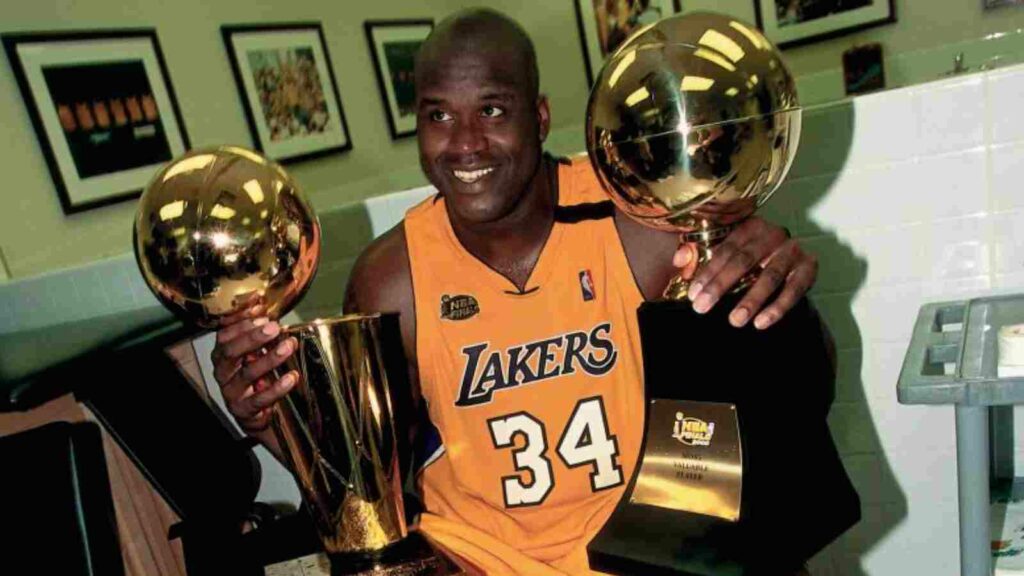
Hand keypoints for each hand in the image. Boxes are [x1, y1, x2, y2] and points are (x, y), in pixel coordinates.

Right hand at [210, 305, 297, 434]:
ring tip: (288, 346)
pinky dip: (277, 388)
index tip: (262, 315)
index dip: (242, 324)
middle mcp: (223, 372)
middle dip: (252, 337)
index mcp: (223, 355)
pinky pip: (260, 399)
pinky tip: (291, 377)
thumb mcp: (255, 354)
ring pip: (247, 373)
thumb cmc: (256, 378)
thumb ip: (259, 334)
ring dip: (270, 358)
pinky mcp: (244, 410)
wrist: (256, 414)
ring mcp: (232, 392)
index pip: (224, 335)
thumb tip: (265, 310)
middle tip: (274, 327)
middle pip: (230, 352)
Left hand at [672, 217, 816, 328]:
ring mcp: (792, 249)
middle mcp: (773, 233)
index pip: (725, 249)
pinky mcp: (809, 266)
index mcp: (750, 226)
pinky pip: (794, 289)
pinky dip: (778, 307)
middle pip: (744, 260)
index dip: (708, 272)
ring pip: (770, 276)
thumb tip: (678, 260)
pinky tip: (762, 322)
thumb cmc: (750, 257)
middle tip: (703, 308)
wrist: (791, 261)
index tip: (693, 294)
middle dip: (721, 286)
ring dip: (751, 300)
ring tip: (734, 320)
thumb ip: (697, 253)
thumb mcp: (725, 251)